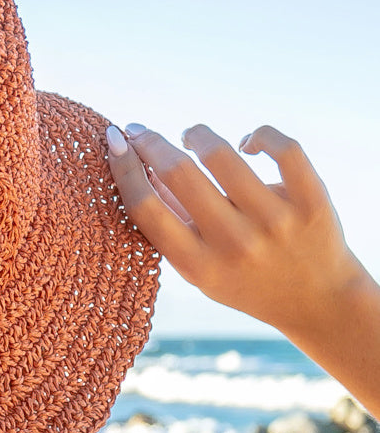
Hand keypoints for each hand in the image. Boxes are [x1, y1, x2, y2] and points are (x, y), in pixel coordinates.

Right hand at [105, 122, 364, 337]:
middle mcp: (236, 243)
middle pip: (179, 174)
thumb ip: (169, 223)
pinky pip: (284, 148)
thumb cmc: (244, 280)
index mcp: (199, 265)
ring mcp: (276, 221)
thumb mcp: (198, 268)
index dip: (124, 167)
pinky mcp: (311, 201)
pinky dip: (258, 135)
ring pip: (223, 153)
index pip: (147, 208)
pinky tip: (246, 144)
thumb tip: (138, 165)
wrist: (318, 302)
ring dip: (197, 134)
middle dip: (151, 141)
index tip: (114, 140)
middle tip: (139, 130)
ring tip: (190, 136)